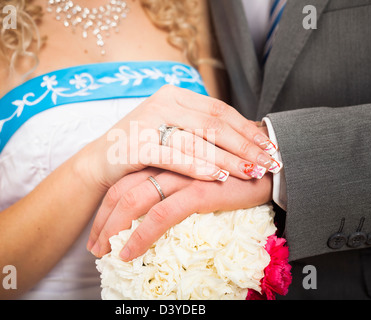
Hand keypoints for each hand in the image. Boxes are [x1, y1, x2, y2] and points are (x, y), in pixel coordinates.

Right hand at [78, 85, 279, 189]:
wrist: (100, 160)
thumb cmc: (142, 147)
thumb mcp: (172, 130)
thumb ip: (201, 128)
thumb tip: (245, 136)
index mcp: (175, 95)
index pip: (220, 109)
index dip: (247, 128)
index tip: (269, 145)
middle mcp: (163, 102)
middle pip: (214, 123)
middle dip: (245, 144)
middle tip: (269, 161)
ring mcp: (148, 122)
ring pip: (198, 139)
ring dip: (228, 158)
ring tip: (252, 172)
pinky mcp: (136, 144)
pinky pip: (174, 156)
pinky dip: (199, 166)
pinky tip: (219, 177)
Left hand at [87, 167, 272, 260]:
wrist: (273, 165)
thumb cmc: (235, 175)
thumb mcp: (198, 176)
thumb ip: (175, 184)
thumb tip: (155, 211)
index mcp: (165, 157)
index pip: (124, 181)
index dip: (107, 207)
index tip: (99, 230)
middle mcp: (168, 161)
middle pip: (121, 189)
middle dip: (103, 221)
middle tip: (94, 246)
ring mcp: (182, 174)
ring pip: (135, 200)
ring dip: (114, 229)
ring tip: (103, 254)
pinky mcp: (199, 189)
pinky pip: (162, 215)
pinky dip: (142, 235)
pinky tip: (130, 253)